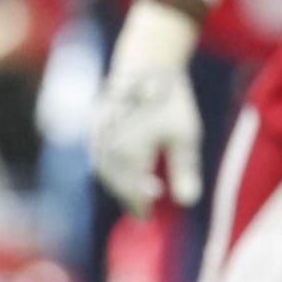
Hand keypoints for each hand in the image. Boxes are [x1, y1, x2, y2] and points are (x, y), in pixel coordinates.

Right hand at [91, 53, 202, 219]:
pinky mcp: (95, 127)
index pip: (132, 190)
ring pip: (104, 170)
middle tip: (140, 211)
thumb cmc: (170, 102)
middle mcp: (109, 148)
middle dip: (127, 197)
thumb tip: (187, 203)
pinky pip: (98, 155)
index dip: (139, 205)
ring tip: (131, 194)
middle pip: (116, 182)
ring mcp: (99, 137)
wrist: (146, 65)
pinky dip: (108, 168)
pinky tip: (120, 171)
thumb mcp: (185, 137)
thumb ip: (185, 171)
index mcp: (130, 154)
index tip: (148, 216)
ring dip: (116, 185)